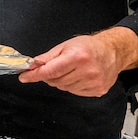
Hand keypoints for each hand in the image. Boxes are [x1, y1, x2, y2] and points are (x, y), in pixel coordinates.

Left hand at [19, 27, 137, 96]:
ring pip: (64, 88)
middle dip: (50, 75)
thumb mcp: (66, 46)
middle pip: (56, 80)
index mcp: (77, 57)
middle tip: (55, 67)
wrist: (113, 51)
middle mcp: (87, 71)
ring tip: (70, 70)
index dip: (35, 75)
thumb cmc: (89, 46)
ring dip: (61, 81)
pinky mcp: (98, 90)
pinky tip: (78, 76)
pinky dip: (71, 85)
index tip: (24, 77)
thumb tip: (32, 65)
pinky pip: (75, 92)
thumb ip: (48, 57)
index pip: (50, 71)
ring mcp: (94, 82)